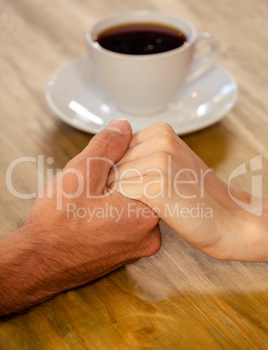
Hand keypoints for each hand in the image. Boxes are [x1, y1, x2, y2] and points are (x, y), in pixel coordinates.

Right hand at [0, 119, 160, 315]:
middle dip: (118, 180)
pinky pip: (127, 224)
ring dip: (114, 197)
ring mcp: (139, 247)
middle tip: (90, 188)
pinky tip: (91, 216)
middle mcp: (150, 234)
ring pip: (133, 206)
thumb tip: (125, 128)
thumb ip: (107, 147)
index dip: (122, 162)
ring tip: (88, 204)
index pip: (149, 171)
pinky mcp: (127, 254)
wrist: (39, 262)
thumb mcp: (81, 174)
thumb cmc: (57, 224)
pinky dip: (113, 214)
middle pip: (142, 189)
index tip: (99, 170)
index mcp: (145, 212)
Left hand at [108, 122, 267, 261]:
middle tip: (137, 200)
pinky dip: (124, 207)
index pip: (116, 148)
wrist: (227, 218)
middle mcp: (160, 140)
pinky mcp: (158, 186)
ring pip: (114, 179)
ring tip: (142, 206)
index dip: (117, 171)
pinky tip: (144, 212)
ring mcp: (160, 161)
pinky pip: (121, 194)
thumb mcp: (171, 161)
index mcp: (162, 130)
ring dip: (118, 197)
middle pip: (113, 162)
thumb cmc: (195, 195)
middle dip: (116, 184)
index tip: (131, 186)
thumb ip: (142, 153)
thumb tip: (105, 155)